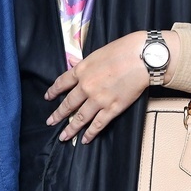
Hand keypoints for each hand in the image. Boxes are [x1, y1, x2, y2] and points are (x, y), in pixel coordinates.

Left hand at [45, 31, 178, 143]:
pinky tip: (84, 139)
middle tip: (50, 122)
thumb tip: (73, 62)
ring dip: (71, 129)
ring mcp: (99, 100)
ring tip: (63, 137)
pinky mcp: (113, 108)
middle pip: (68, 104)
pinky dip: (90, 133)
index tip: (48, 97)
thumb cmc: (122, 50)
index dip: (53, 91)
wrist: (142, 58)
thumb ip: (84, 62)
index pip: (62, 83)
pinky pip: (98, 124)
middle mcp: (86, 87)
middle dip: (58, 115)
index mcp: (81, 71)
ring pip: (80, 118)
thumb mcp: (97, 53)